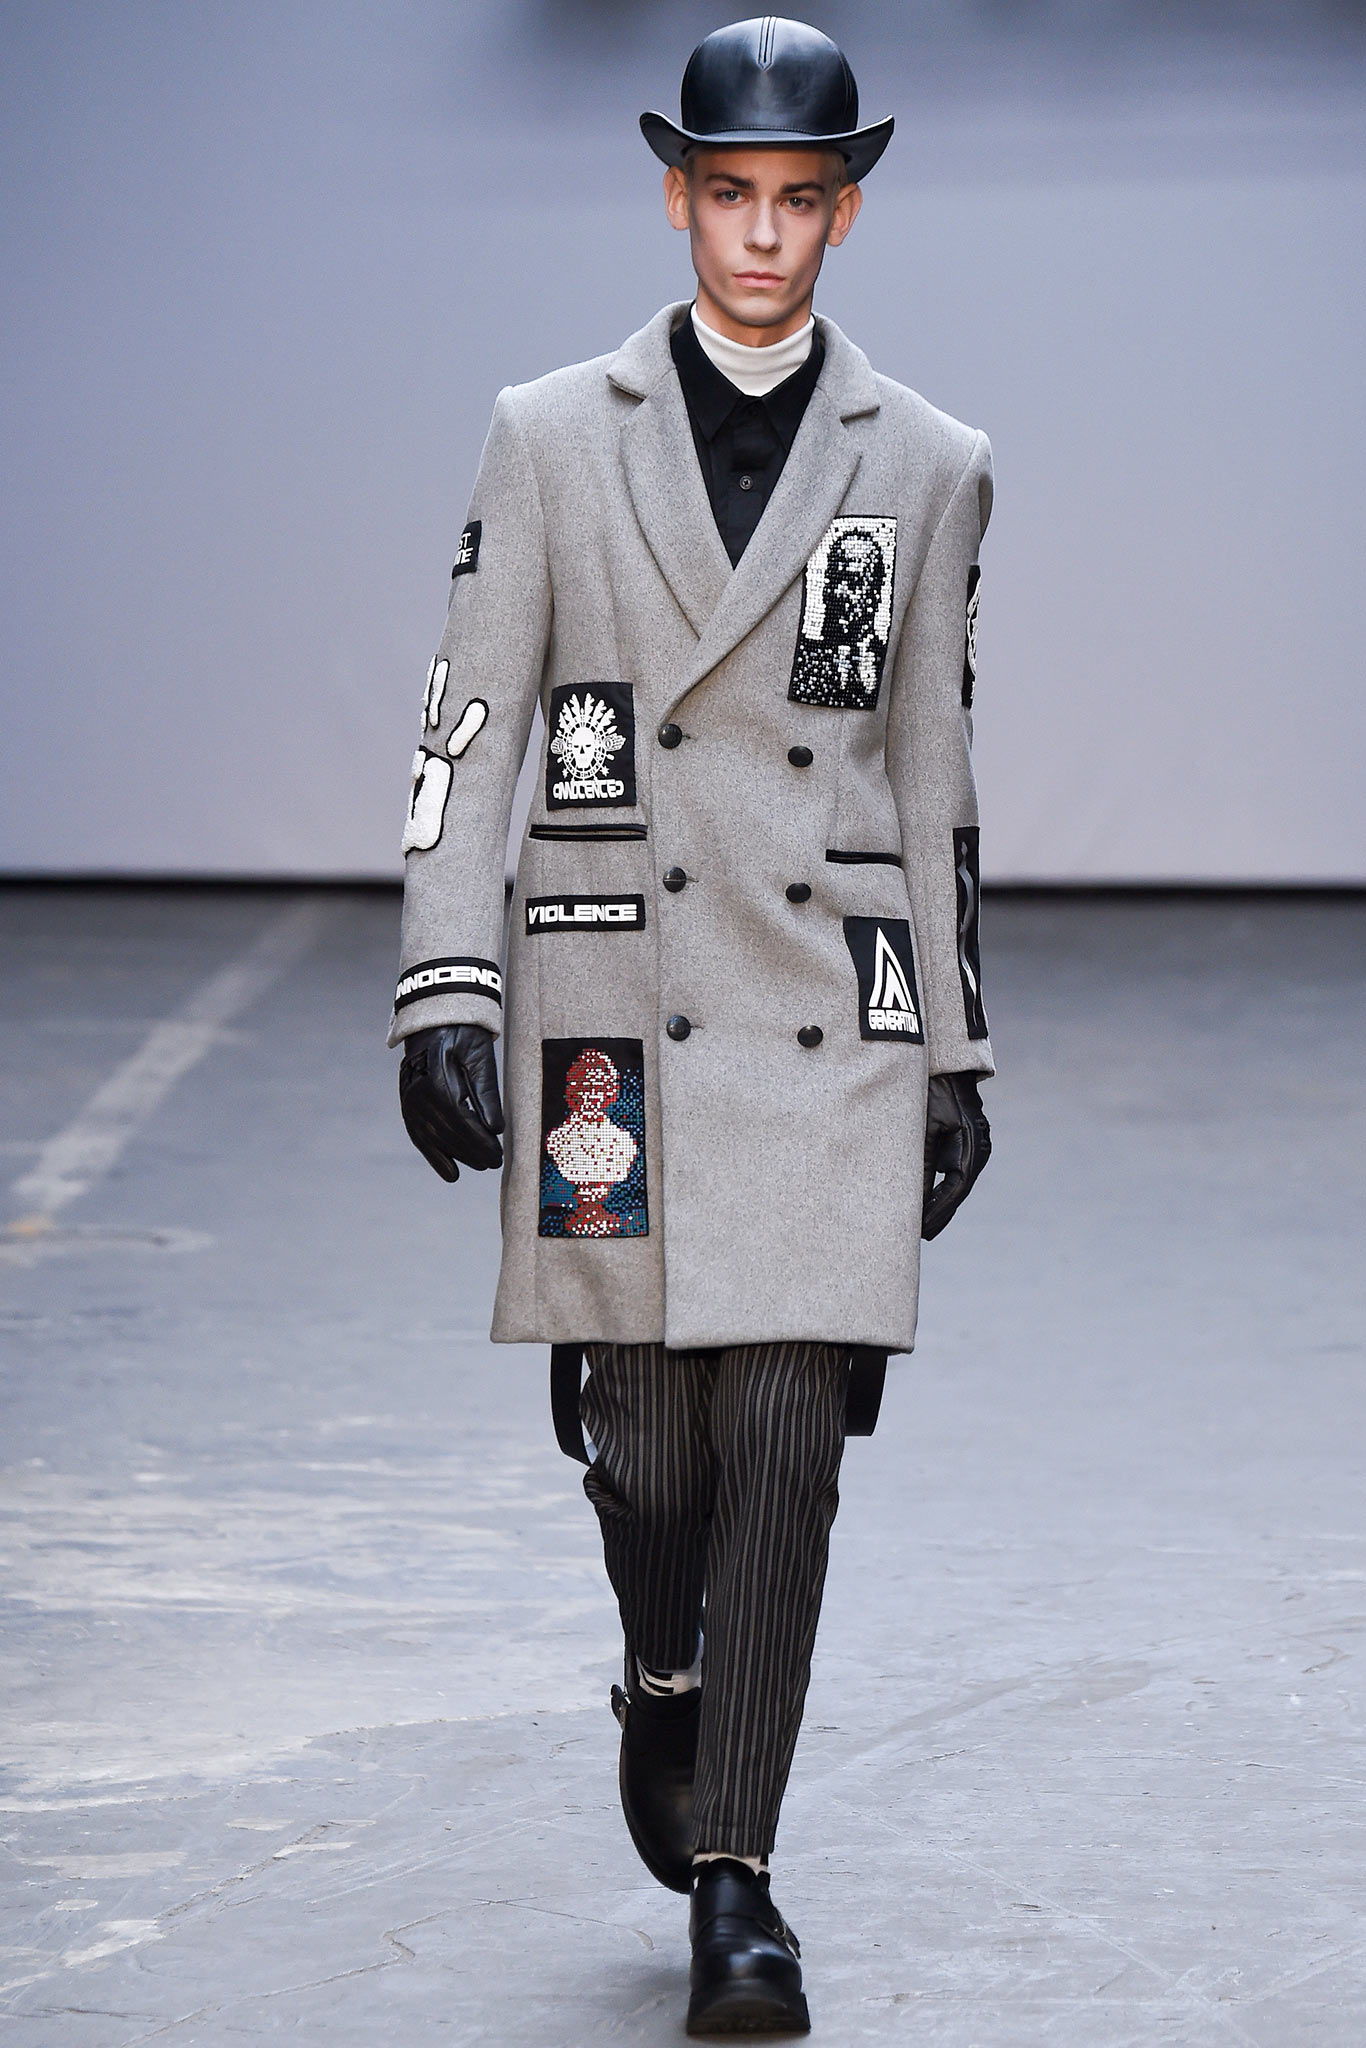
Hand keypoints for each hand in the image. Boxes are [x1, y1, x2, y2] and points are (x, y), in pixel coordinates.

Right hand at [398, 1024, 503, 1182]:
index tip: (499, 1155)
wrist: (435, 1023)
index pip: (461, 1118)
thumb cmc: (464, 1038)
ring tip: (480, 1165)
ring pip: (433, 1138)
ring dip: (458, 1156)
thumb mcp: (481, 1057)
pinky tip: (451, 1173)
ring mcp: (409, 1100)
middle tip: (495, 1163)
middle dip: (472, 1151)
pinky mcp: (407, 1106)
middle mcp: (418, 1091)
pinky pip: (419, 1136)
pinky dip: (435, 1156)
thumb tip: (495, 1130)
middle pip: (447, 1131)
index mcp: (438, 1076)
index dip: (479, 1141)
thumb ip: (487, 1093)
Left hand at [922, 1071, 990, 1239]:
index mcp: (971, 1143)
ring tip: (922, 1225)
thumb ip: (919, 1161)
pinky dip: (940, 1185)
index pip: (956, 1187)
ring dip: (940, 1201)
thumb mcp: (922, 1125)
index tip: (921, 1228)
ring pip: (956, 1182)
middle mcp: (977, 1146)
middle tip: (921, 1235)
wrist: (944, 1063)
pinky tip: (926, 1198)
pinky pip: (953, 1170)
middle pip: (958, 1189)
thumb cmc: (931, 1089)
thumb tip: (912, 1197)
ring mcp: (973, 1143)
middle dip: (939, 1212)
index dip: (939, 1209)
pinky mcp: (963, 1140)